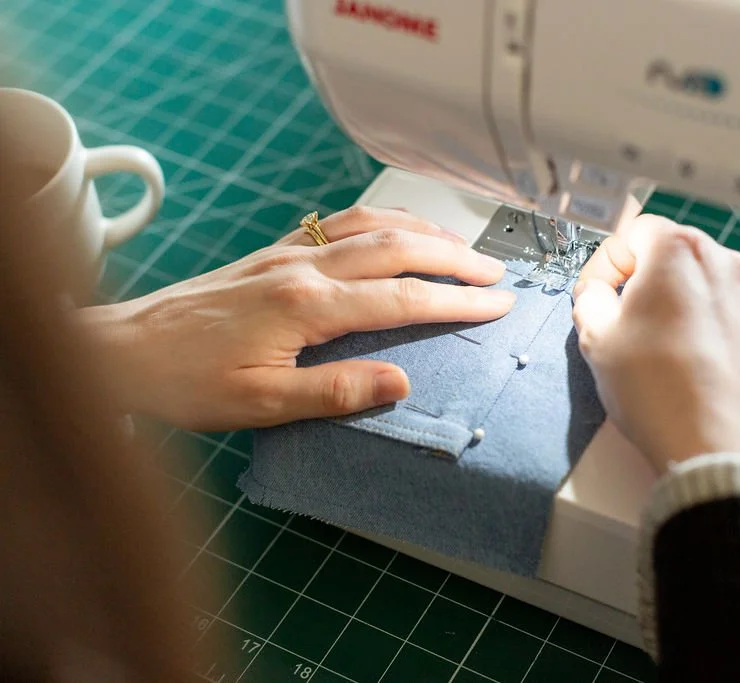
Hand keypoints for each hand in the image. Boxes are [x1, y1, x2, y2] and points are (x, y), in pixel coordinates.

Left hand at [80, 207, 514, 430]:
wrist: (122, 349)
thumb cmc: (185, 382)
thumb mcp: (260, 404)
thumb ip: (334, 393)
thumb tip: (401, 384)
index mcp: (305, 305)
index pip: (402, 296)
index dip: (457, 301)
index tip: (498, 304)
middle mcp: (302, 266)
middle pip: (398, 247)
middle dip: (455, 257)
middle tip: (497, 273)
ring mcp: (287, 251)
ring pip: (371, 224)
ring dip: (423, 230)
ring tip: (461, 245)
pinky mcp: (272, 251)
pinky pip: (339, 222)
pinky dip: (381, 219)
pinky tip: (393, 229)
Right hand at [571, 214, 739, 472]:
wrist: (714, 446)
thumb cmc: (657, 392)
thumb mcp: (596, 340)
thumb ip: (590, 298)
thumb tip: (599, 293)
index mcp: (676, 251)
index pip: (632, 234)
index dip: (607, 264)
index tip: (597, 295)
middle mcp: (725, 260)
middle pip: (676, 252)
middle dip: (649, 280)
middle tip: (628, 323)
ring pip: (716, 276)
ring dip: (691, 297)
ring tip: (673, 343)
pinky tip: (725, 331)